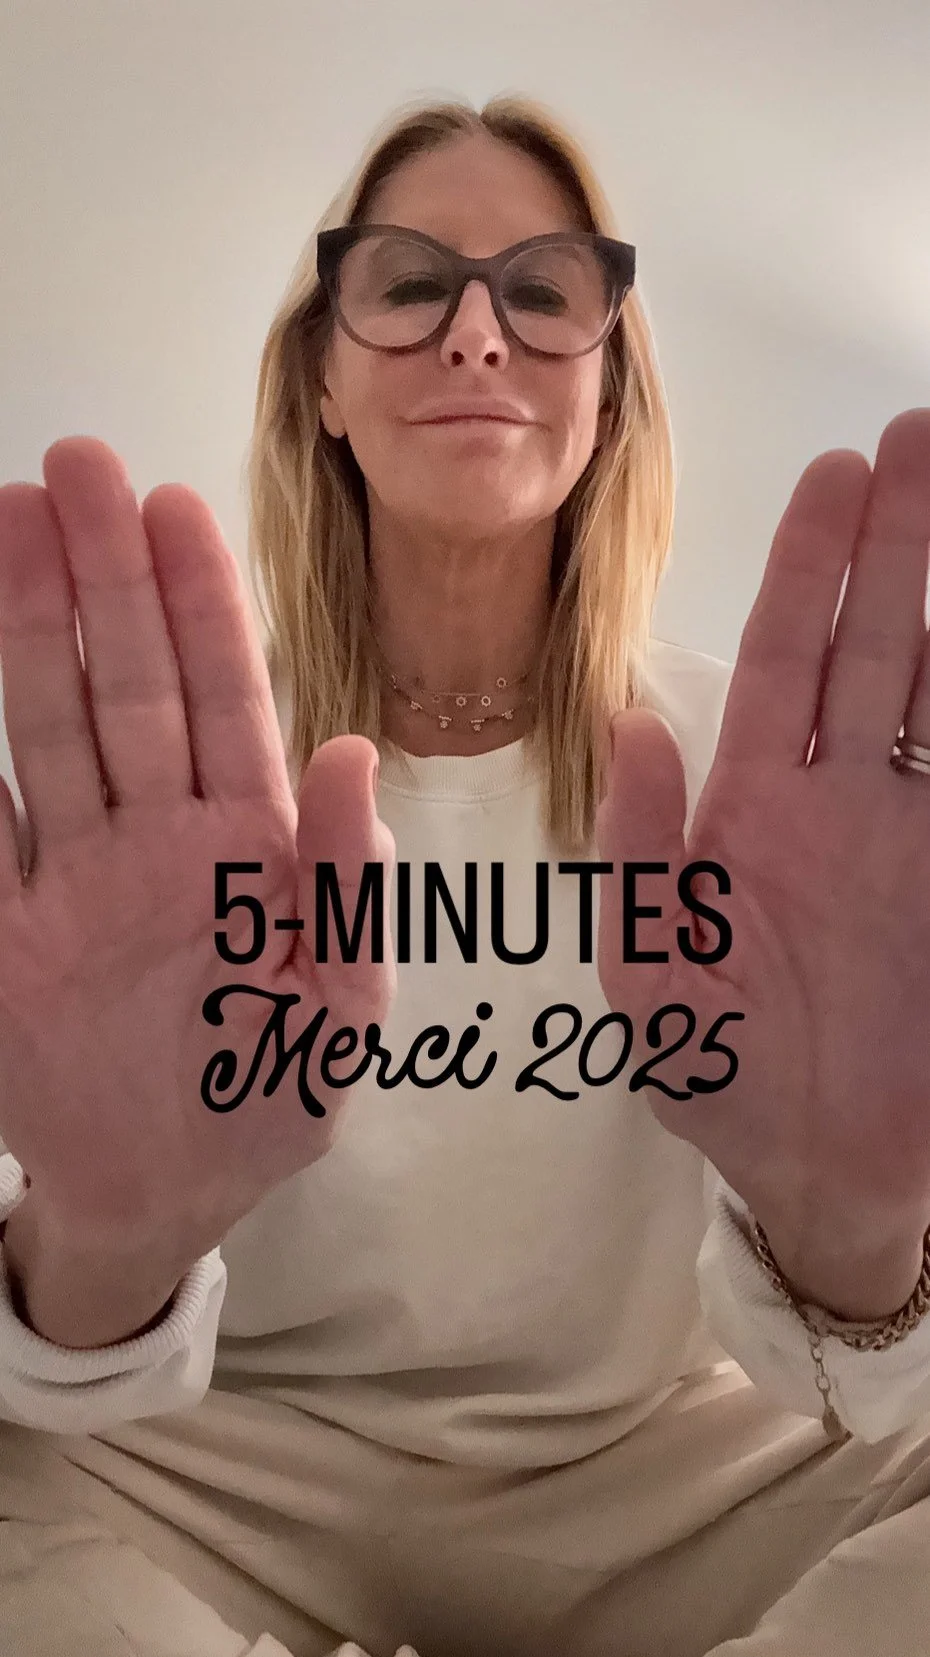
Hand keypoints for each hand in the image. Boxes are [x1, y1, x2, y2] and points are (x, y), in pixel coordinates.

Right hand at [0, 438, 395, 1260]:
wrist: (160, 1199)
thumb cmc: (263, 1103)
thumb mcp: (336, 1012)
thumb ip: (349, 890)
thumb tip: (351, 751)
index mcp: (247, 848)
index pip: (223, 702)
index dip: (199, 605)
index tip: (172, 507)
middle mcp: (155, 838)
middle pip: (125, 688)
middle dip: (102, 579)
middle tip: (72, 467)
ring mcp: (72, 876)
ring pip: (47, 730)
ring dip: (24, 632)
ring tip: (7, 522)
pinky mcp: (8, 928)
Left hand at [596, 408, 929, 1258]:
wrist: (826, 1174)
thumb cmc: (725, 1083)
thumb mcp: (649, 978)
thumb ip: (638, 854)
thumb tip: (631, 723)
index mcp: (753, 812)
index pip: (784, 660)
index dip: (809, 569)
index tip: (832, 477)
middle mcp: (837, 801)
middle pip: (870, 644)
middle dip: (896, 543)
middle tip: (919, 440)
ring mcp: (907, 833)